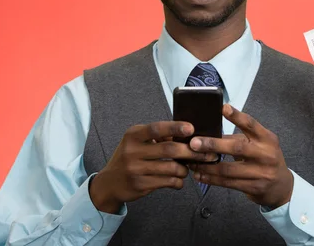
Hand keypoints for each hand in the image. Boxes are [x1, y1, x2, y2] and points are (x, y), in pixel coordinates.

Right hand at [89, 121, 217, 213]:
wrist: (109, 182)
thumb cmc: (129, 157)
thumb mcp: (137, 142)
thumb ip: (157, 137)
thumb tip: (185, 135)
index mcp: (133, 135)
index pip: (156, 128)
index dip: (175, 128)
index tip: (191, 128)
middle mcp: (132, 151)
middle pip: (169, 149)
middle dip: (190, 151)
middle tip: (204, 153)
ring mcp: (136, 169)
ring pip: (171, 168)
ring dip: (184, 169)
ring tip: (186, 168)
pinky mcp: (140, 185)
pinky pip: (167, 182)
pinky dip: (178, 181)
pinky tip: (178, 180)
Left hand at [188, 104, 292, 208]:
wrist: (281, 186)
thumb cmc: (265, 158)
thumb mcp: (259, 144)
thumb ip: (239, 137)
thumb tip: (210, 131)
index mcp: (267, 139)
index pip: (251, 124)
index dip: (237, 116)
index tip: (223, 107)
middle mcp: (266, 154)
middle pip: (237, 148)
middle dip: (213, 145)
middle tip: (194, 142)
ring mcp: (261, 173)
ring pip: (229, 169)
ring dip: (207, 166)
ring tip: (191, 162)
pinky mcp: (254, 187)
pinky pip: (228, 183)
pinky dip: (212, 179)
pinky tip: (200, 175)